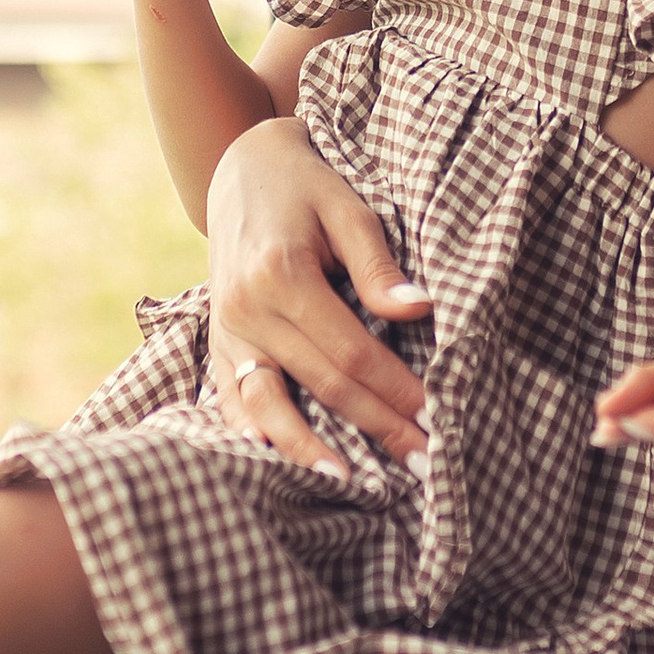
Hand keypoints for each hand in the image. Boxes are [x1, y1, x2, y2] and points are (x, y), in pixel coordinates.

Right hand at [205, 118, 435, 472]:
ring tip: (349, 484)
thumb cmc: (306, 185)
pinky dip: (252, 433)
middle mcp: (245, 310)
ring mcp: (225, 331)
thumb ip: (378, 265)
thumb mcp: (348, 208)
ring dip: (309, 449)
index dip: (396, 389)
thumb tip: (419, 310)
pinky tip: (274, 462)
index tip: (435, 417)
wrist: (242, 169)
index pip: (351, 352)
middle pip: (320, 385)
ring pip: (267, 404)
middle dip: (374, 426)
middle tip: (421, 463)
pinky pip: (229, 399)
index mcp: (280, 275)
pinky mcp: (218, 341)